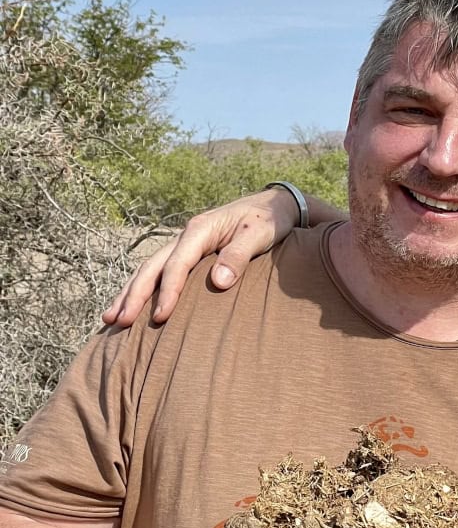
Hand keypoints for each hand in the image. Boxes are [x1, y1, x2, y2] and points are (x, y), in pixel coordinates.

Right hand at [102, 187, 297, 326]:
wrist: (275, 204)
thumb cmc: (269, 220)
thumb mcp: (259, 235)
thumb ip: (238, 256)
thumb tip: (218, 282)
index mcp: (200, 230)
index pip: (177, 265)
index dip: (168, 292)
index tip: (161, 317)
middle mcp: (186, 236)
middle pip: (151, 267)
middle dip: (133, 295)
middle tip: (118, 322)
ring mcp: (185, 243)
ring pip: (149, 269)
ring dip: (130, 293)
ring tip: (111, 319)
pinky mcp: (190, 252)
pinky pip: (160, 271)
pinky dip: (144, 288)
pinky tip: (132, 304)